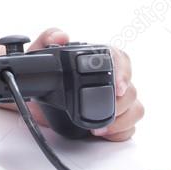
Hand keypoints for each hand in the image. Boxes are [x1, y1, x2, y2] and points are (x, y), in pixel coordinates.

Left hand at [24, 29, 143, 140]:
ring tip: (101, 127)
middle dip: (121, 104)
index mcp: (97, 60)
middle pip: (131, 89)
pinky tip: (104, 133)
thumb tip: (62, 36)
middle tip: (107, 112)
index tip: (118, 87)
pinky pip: (129, 127)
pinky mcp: (114, 120)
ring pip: (136, 108)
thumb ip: (48, 38)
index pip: (121, 59)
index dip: (124, 72)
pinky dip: (119, 132)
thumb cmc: (42, 77)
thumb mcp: (39, 54)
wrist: (34, 105)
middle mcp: (110, 79)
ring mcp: (114, 101)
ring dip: (122, 120)